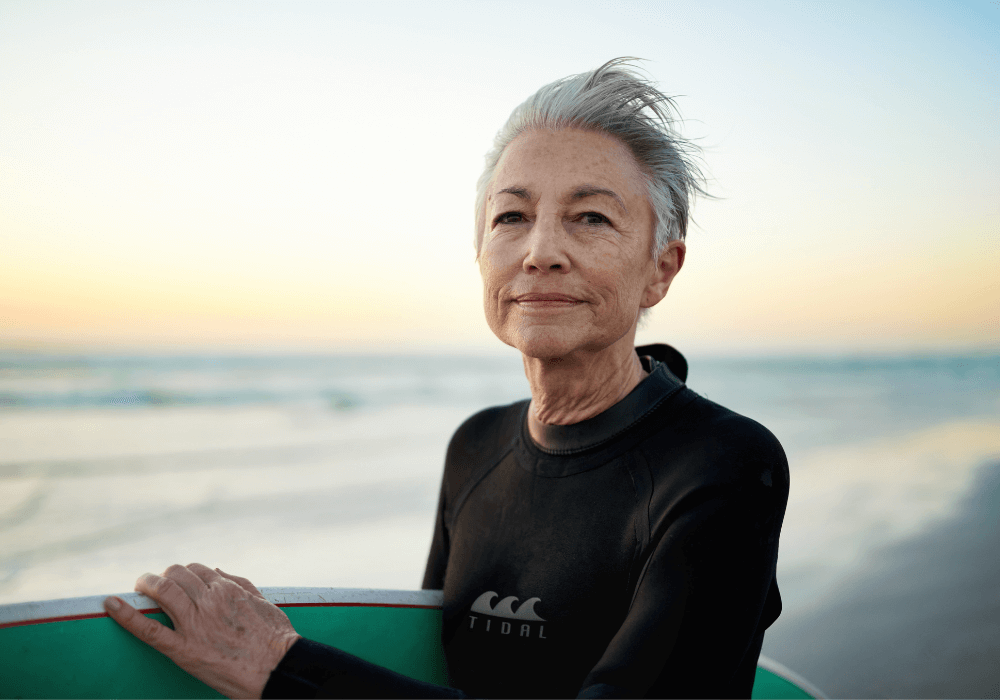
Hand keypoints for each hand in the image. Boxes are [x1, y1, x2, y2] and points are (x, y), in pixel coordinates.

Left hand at [103, 563, 300, 698]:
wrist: (278, 669)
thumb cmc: (275, 638)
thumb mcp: (262, 601)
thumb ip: (238, 582)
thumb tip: (216, 569)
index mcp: (228, 590)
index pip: (197, 570)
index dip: (184, 573)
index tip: (177, 580)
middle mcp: (209, 601)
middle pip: (176, 575)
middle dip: (163, 576)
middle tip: (154, 584)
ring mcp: (195, 625)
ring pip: (162, 591)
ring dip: (146, 585)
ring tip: (138, 588)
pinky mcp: (184, 650)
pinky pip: (149, 630)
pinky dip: (127, 615)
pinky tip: (111, 604)